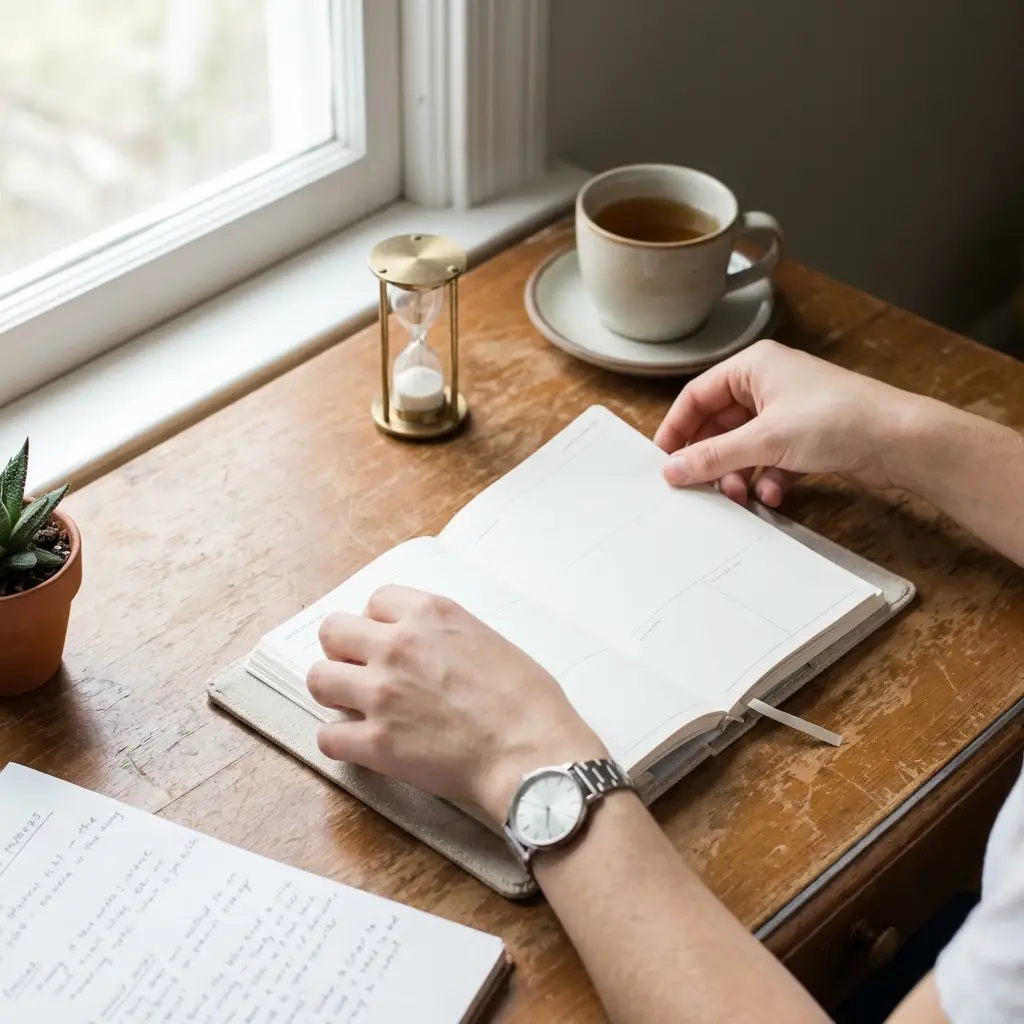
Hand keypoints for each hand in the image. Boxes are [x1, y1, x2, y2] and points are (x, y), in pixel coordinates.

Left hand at [307, 586, 606, 822]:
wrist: (532, 754)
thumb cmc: (528, 703)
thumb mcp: (491, 640)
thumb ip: (448, 636)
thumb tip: (433, 650)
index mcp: (430, 615)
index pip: (376, 600)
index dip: (379, 622)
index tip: (386, 639)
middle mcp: (398, 646)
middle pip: (334, 631)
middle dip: (344, 650)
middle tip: (362, 670)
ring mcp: (381, 694)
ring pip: (319, 679)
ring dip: (335, 692)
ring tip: (354, 706)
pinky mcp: (376, 742)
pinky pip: (327, 737)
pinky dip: (341, 742)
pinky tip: (360, 745)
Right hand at [654, 339, 920, 505]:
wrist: (899, 440)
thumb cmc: (837, 419)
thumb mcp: (764, 440)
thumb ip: (712, 456)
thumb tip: (672, 469)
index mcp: (753, 367)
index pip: (697, 396)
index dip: (677, 429)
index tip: (662, 461)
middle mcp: (768, 385)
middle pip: (719, 425)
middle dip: (711, 459)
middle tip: (697, 487)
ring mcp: (788, 413)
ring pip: (744, 447)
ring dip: (738, 474)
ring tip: (737, 497)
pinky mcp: (806, 439)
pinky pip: (770, 461)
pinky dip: (767, 480)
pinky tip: (774, 495)